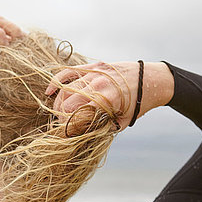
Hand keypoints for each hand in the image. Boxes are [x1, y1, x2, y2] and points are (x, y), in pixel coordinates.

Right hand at [44, 61, 173, 130]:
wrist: (151, 79)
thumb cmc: (138, 104)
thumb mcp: (121, 121)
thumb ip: (101, 127)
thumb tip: (80, 134)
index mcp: (106, 100)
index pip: (76, 117)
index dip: (68, 129)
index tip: (66, 136)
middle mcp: (97, 85)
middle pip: (66, 103)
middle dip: (60, 118)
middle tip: (61, 126)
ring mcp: (94, 73)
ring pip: (65, 89)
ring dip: (58, 104)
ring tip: (58, 114)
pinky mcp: (93, 66)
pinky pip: (69, 72)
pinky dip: (57, 81)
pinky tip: (49, 92)